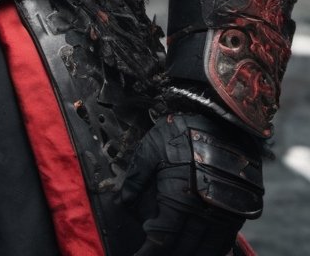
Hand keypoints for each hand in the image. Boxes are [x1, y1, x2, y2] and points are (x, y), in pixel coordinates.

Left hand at [119, 112, 262, 255]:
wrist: (225, 120)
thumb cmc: (185, 131)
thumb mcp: (152, 146)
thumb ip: (136, 175)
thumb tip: (123, 199)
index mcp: (178, 199)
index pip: (161, 240)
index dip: (148, 252)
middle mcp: (202, 213)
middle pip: (183, 250)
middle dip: (166, 255)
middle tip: (154, 254)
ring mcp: (223, 214)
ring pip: (205, 251)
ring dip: (190, 255)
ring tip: (175, 253)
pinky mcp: (239, 211)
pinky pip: (225, 242)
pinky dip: (213, 251)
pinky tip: (202, 250)